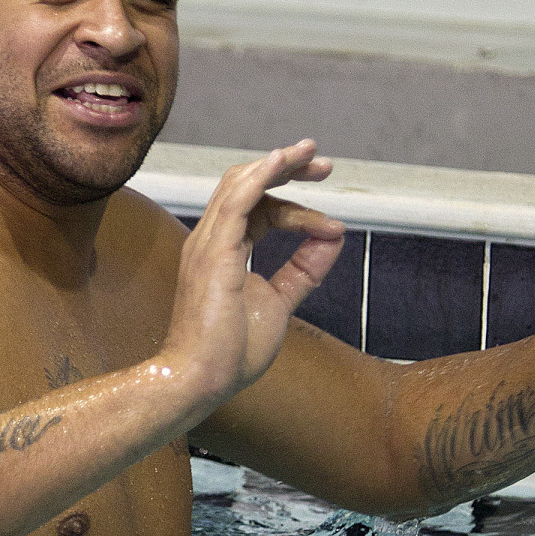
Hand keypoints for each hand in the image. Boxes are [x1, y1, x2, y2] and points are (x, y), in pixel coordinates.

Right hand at [163, 139, 344, 403]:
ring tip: (312, 155)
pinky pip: (236, 202)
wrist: (201, 380)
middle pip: (248, 185)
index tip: (331, 226)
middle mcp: (211, 240)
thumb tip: (333, 238)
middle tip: (324, 164)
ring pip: (241, 185)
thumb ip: (304, 270)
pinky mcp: (213, 253)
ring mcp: (208, 244)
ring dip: (278, 165)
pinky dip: (260, 177)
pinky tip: (282, 161)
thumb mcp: (280, 302)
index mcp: (223, 250)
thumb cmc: (231, 351)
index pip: (259, 209)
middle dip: (286, 169)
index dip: (295, 208)